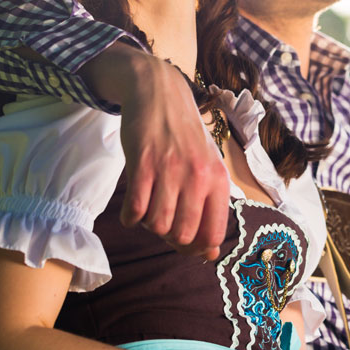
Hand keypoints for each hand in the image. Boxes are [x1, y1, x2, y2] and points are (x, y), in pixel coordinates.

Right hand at [80, 44, 230, 258]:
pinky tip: (133, 208)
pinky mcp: (143, 164)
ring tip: (149, 208)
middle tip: (163, 219)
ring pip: (157, 224)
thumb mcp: (207, 167)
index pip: (213, 234)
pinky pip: (135, 210)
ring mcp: (170, 170)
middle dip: (169, 236)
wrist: (159, 95)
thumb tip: (209, 255)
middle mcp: (198, 176)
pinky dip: (131, 217)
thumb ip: (209, 208)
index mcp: (218, 180)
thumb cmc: (184, 137)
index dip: (197, 248)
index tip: (186, 243)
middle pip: (182, 234)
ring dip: (149, 224)